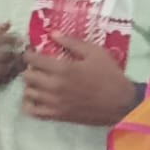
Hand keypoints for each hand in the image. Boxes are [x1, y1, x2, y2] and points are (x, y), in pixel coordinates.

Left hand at [21, 33, 137, 125]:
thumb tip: (52, 33)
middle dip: (30, 68)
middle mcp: (54, 86)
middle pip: (27, 76)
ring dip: (30, 85)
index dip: (29, 53)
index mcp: (63, 69)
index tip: (32, 51)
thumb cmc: (110, 76)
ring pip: (27, 93)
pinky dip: (29, 104)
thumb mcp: (96, 53)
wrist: (122, 103)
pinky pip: (32, 111)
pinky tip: (36, 97)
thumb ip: (72, 42)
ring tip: (39, 81)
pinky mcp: (57, 115)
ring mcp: (54, 103)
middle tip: (38, 67)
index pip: (32, 59)